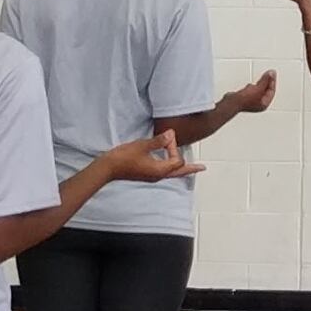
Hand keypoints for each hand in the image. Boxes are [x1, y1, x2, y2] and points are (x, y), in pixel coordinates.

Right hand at [87, 129, 204, 189]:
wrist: (107, 169)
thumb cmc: (123, 157)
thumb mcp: (142, 145)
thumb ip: (158, 141)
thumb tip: (171, 134)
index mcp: (160, 170)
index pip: (177, 159)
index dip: (174, 147)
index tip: (165, 137)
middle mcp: (158, 175)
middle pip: (179, 172)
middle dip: (191, 168)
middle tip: (202, 167)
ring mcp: (152, 176)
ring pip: (171, 173)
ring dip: (180, 167)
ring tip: (190, 166)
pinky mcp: (146, 174)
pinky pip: (164, 172)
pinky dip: (170, 167)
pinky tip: (168, 163)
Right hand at [224, 69, 280, 114]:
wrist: (232, 102)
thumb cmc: (245, 99)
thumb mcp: (258, 88)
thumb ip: (265, 80)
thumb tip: (272, 73)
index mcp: (264, 104)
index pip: (271, 91)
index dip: (272, 81)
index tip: (273, 73)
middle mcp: (259, 104)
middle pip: (265, 91)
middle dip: (267, 82)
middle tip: (269, 73)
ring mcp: (251, 102)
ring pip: (259, 91)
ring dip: (261, 84)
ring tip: (263, 77)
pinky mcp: (245, 99)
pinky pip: (252, 91)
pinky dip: (253, 87)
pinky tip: (251, 85)